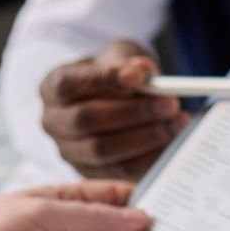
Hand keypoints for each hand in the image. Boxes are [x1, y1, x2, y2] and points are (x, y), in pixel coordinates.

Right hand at [39, 40, 189, 180]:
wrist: (114, 100)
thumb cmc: (114, 75)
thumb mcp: (120, 57)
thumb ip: (128, 61)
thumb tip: (143, 71)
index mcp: (52, 87)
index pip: (69, 84)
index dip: (103, 81)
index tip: (140, 77)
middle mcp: (52, 121)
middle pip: (86, 121)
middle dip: (132, 112)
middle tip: (170, 103)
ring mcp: (68, 151)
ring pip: (102, 150)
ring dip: (145, 137)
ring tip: (177, 123)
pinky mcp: (89, 173)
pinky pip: (118, 170)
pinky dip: (148, 157)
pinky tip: (171, 143)